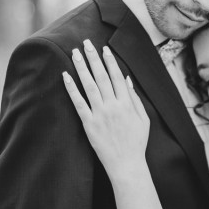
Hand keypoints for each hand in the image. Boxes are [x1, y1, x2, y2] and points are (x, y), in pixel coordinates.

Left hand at [63, 39, 149, 181]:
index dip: (110, 61)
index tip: (104, 49)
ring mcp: (100, 115)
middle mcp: (113, 106)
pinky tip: (65, 76)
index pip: (117, 77)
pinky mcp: (89, 124)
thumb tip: (128, 80)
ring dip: (81, 67)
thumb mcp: (143, 120)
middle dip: (93, 58)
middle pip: (102, 77)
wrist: (127, 165)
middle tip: (86, 43)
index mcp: (127, 104)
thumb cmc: (137, 143)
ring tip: (75, 53)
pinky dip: (71, 89)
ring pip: (89, 86)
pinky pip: (78, 103)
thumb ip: (135, 99)